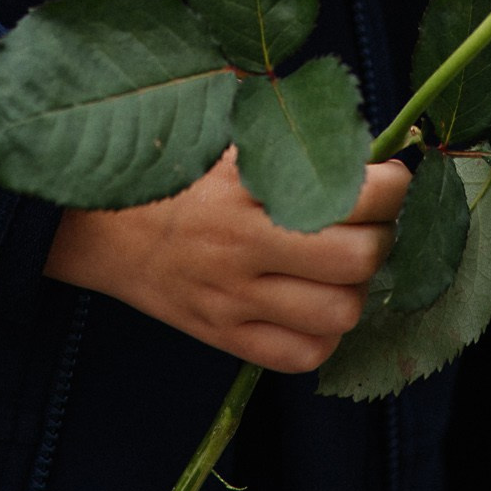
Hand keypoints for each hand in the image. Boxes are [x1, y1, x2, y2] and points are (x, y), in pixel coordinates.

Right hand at [44, 150, 408, 371]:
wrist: (97, 225)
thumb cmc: (170, 170)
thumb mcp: (224, 134)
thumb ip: (286, 134)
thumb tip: (362, 142)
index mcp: (247, 185)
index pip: (356, 193)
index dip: (393, 187)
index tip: (392, 177)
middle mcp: (244, 246)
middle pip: (358, 259)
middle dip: (382, 239)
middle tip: (372, 223)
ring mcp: (234, 299)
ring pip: (338, 314)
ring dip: (357, 290)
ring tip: (344, 266)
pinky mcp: (224, 337)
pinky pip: (301, 356)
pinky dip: (324, 335)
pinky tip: (316, 305)